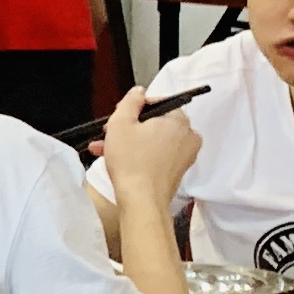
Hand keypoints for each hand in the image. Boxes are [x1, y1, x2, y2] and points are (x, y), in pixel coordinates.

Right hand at [93, 88, 201, 205]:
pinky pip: (158, 155)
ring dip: (130, 141)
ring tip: (105, 148)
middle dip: (130, 127)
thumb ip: (130, 101)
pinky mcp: (178, 170)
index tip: (119, 116)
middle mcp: (188, 136)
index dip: (133, 108)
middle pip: (155, 122)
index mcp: (178, 120)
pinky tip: (119, 159)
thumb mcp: (121, 123)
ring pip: (154, 140)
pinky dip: (140, 154)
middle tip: (109, 133)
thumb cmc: (132, 162)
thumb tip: (138, 92)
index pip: (157, 102)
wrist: (142, 201)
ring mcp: (185, 155)